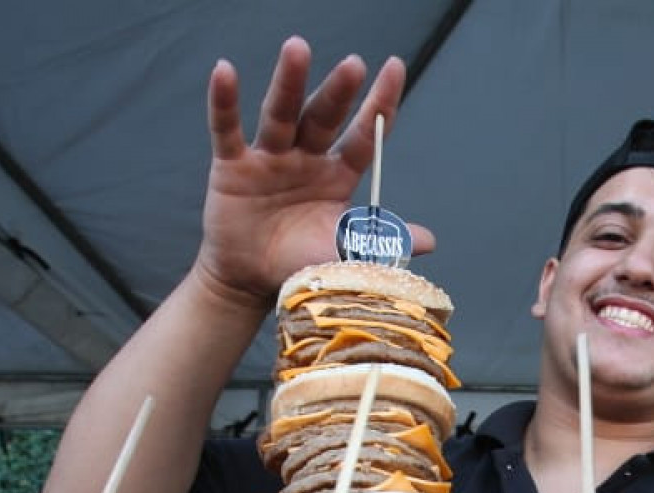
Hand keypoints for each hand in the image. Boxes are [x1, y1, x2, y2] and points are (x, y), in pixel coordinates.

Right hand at [194, 39, 436, 313]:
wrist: (252, 282)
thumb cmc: (301, 264)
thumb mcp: (345, 255)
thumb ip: (380, 242)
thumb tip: (429, 241)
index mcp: (338, 174)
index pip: (363, 135)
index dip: (379, 104)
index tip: (395, 67)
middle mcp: (306, 158)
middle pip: (324, 118)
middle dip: (338, 92)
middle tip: (354, 64)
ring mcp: (269, 157)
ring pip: (280, 114)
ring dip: (289, 82)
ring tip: (298, 49)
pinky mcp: (232, 166)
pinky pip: (227, 130)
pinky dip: (224, 102)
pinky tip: (224, 72)